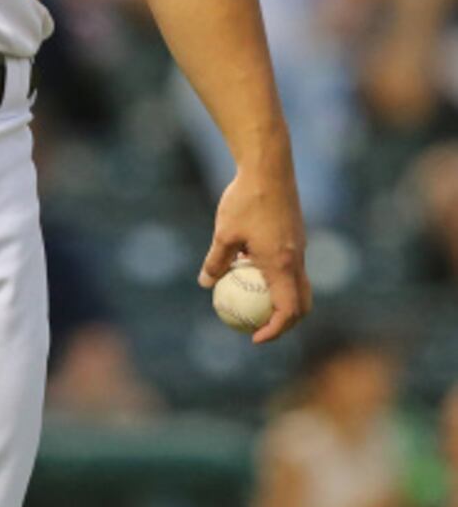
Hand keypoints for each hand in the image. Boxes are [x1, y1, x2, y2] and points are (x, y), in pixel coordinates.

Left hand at [199, 159, 309, 343]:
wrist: (269, 168)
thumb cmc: (245, 200)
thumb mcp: (224, 233)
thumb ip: (216, 261)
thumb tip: (205, 283)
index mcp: (282, 265)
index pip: (288, 311)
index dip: (275, 330)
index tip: (255, 338)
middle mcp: (297, 260)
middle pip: (301, 304)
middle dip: (285, 323)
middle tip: (260, 328)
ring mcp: (300, 248)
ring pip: (299, 286)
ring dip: (281, 300)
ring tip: (253, 303)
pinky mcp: (296, 237)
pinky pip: (292, 268)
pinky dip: (279, 279)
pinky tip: (250, 269)